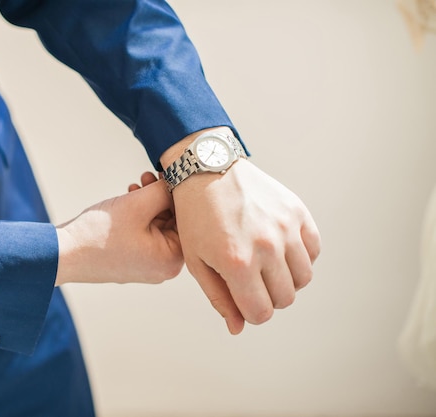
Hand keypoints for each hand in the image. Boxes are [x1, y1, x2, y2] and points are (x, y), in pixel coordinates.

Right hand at [55, 175, 182, 284]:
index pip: (188, 221)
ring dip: (149, 202)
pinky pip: (144, 233)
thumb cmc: (99, 234)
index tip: (169, 175)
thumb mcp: (138, 204)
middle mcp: (163, 267)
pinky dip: (139, 215)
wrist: (64, 254)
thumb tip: (179, 182)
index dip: (179, 194)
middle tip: (149, 176)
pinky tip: (128, 199)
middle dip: (161, 197)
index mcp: (172, 260)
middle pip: (173, 223)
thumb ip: (164, 191)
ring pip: (158, 225)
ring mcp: (147, 265)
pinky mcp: (132, 260)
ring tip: (135, 186)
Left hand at [162, 128, 320, 333]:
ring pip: (304, 278)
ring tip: (266, 264)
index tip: (244, 298)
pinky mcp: (297, 211)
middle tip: (252, 279)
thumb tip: (238, 328)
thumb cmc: (196, 217)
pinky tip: (280, 247)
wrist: (208, 170)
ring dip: (287, 279)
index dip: (252, 312)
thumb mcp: (197, 261)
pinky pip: (314, 249)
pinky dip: (301, 255)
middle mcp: (266, 246)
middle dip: (268, 297)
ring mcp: (285, 227)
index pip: (261, 312)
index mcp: (237, 262)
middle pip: (285, 298)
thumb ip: (219, 298)